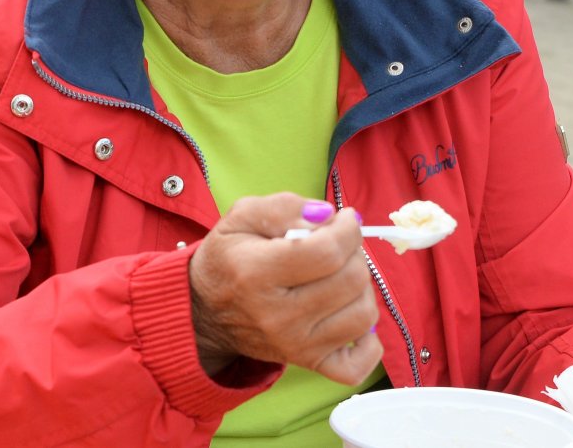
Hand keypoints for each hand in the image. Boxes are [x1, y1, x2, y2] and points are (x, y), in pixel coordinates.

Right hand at [190, 193, 382, 385]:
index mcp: (257, 273)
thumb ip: (284, 207)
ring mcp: (295, 345)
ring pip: (362, 315)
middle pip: (351, 280)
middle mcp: (278, 316)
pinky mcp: (307, 363)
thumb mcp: (241, 217)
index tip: (343, 219)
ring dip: (362, 287)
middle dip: (354, 252)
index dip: (347, 228)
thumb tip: (326, 215)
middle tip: (337, 244)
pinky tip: (349, 314)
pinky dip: (367, 343)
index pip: (328, 252)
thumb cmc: (228, 259)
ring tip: (341, 274)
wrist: (204, 312)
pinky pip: (357, 366)